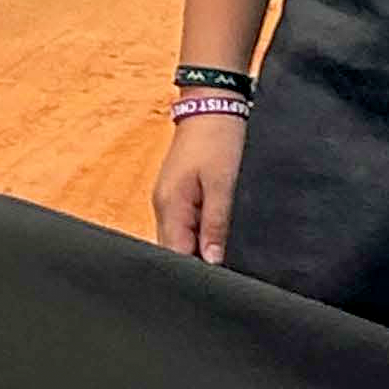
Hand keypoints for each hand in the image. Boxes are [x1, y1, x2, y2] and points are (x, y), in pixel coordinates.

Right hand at [151, 113, 246, 265]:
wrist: (212, 104)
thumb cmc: (217, 139)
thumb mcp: (223, 184)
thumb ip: (216, 225)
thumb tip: (213, 262)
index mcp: (170, 206)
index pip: (175, 256)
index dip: (195, 274)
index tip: (217, 284)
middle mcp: (163, 207)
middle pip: (175, 252)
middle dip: (197, 265)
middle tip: (225, 275)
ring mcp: (169, 201)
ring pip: (180, 240)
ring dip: (199, 249)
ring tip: (224, 255)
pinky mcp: (178, 195)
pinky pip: (185, 226)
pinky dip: (199, 235)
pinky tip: (217, 236)